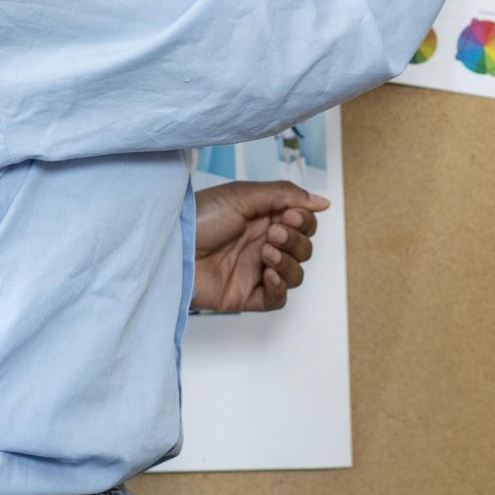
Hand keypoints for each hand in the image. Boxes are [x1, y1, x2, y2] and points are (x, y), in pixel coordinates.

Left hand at [191, 181, 328, 312]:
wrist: (172, 248)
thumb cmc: (200, 217)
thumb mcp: (243, 195)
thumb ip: (285, 195)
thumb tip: (322, 202)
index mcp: (263, 218)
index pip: (302, 224)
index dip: (304, 222)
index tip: (291, 217)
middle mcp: (262, 243)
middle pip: (303, 248)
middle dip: (295, 241)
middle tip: (273, 234)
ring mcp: (254, 270)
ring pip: (295, 274)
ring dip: (288, 263)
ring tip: (266, 253)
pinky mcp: (245, 294)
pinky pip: (277, 298)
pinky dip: (280, 287)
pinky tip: (268, 274)